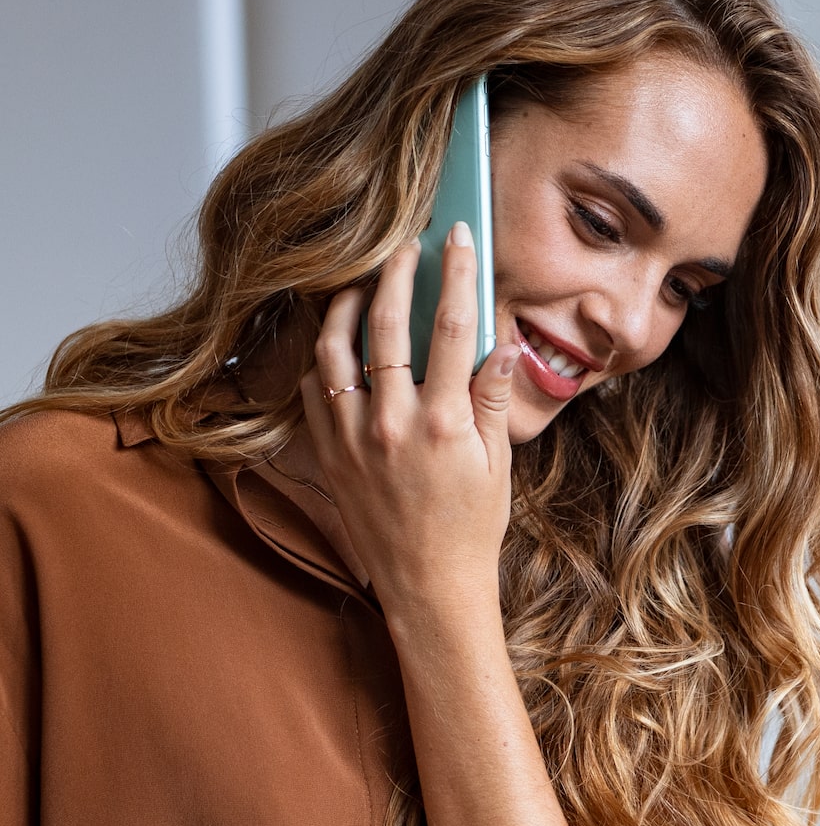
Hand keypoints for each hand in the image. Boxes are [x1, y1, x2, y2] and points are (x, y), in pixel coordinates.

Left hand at [298, 226, 520, 622]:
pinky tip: (336, 342)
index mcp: (444, 424)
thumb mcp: (498, 464)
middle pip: (387, 325)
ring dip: (348, 307)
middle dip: (397, 274)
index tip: (458, 239)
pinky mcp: (327, 454)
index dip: (455, 274)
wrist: (427, 586)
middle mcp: (392, 424)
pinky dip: (322, 357)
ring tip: (362, 284)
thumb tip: (500, 344)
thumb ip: (493, 400)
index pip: (452, 328)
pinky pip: (313, 389)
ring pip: (336, 350)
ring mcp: (352, 438)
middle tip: (405, 246)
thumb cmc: (471, 528)